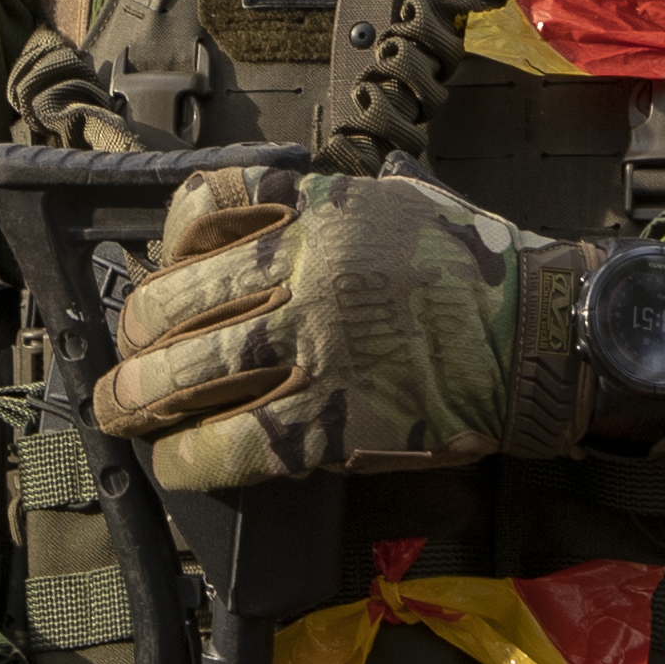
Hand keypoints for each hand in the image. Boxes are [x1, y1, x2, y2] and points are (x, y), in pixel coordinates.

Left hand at [85, 164, 594, 492]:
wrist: (543, 334)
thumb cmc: (483, 266)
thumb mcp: (406, 199)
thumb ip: (338, 200)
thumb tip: (277, 214)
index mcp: (321, 208)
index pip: (212, 200)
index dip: (170, 238)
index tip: (164, 265)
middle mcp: (306, 271)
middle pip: (182, 298)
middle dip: (136, 335)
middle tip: (125, 359)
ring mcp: (316, 347)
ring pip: (193, 373)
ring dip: (140, 398)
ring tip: (121, 412)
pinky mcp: (333, 420)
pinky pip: (235, 443)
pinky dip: (192, 458)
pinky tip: (176, 464)